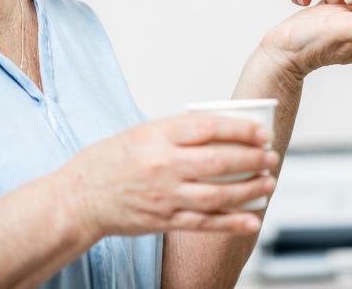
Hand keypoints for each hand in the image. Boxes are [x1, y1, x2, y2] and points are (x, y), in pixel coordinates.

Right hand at [59, 115, 278, 239]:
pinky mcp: (164, 220)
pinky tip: (251, 219)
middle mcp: (163, 165)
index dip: (240, 130)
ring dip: (249, 190)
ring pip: (217, 195)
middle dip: (251, 160)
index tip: (261, 131)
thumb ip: (178, 132)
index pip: (208, 128)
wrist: (80, 197)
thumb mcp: (143, 132)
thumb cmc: (111, 159)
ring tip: (269, 182)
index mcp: (158, 136)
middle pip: (218, 162)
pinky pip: (204, 223)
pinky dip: (231, 222)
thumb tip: (219, 129)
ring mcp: (165, 196)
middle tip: (271, 156)